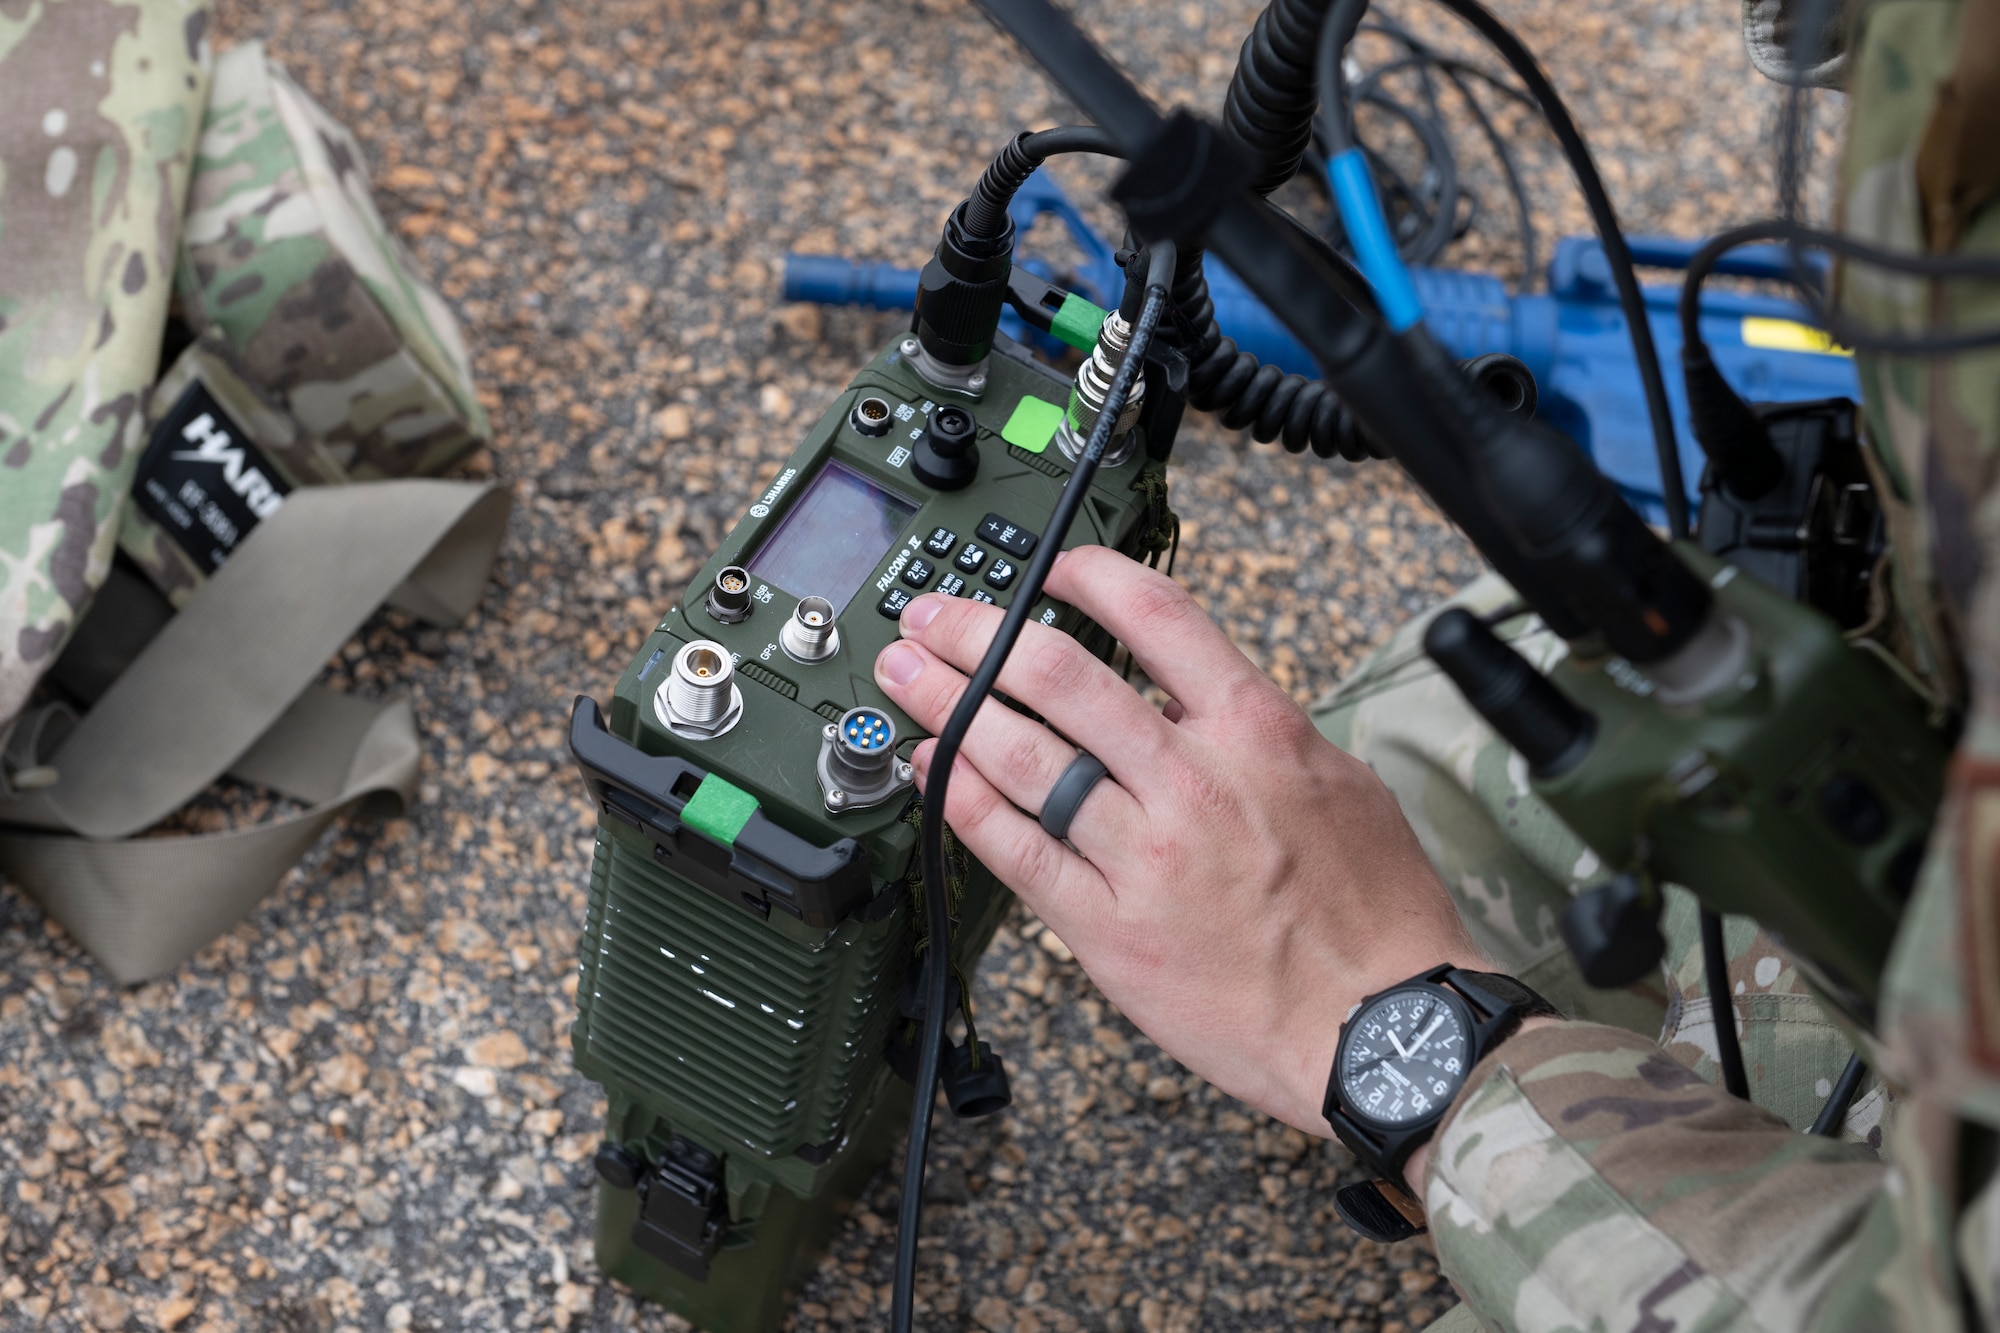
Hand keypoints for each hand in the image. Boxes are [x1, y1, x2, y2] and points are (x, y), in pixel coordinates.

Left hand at [872, 545, 1486, 1136]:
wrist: (1385, 1029)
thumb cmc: (1377, 914)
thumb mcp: (1338, 781)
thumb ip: (1256, 731)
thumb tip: (1184, 696)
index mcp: (1257, 731)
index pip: (1156, 615)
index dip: (1085, 575)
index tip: (1044, 567)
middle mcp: (1191, 783)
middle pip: (1060, 677)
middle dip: (980, 633)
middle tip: (934, 614)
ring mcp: (1143, 857)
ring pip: (1023, 758)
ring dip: (949, 705)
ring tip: (906, 676)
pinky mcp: (1109, 931)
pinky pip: (1017, 854)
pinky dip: (964, 803)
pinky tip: (930, 771)